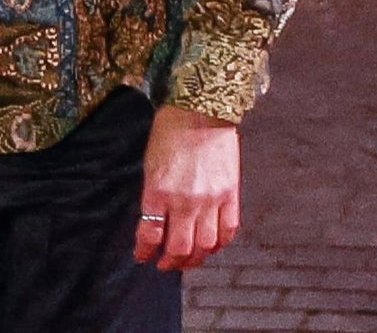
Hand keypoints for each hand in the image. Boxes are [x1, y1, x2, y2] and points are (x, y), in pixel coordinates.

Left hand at [135, 107, 239, 271]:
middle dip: (170, 262)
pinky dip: (221, 242)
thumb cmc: (170, 137)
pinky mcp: (231, 192)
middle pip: (179, 248)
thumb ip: (154, 200)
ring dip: (196, 257)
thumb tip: (156, 226)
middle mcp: (185, 200)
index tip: (144, 256)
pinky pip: (229, 228)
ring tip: (190, 258)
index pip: (149, 237)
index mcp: (158, 193)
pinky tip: (213, 243)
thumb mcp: (151, 170)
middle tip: (166, 263)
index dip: (145, 253)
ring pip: (205, 244)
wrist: (202, 112)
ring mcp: (211, 197)